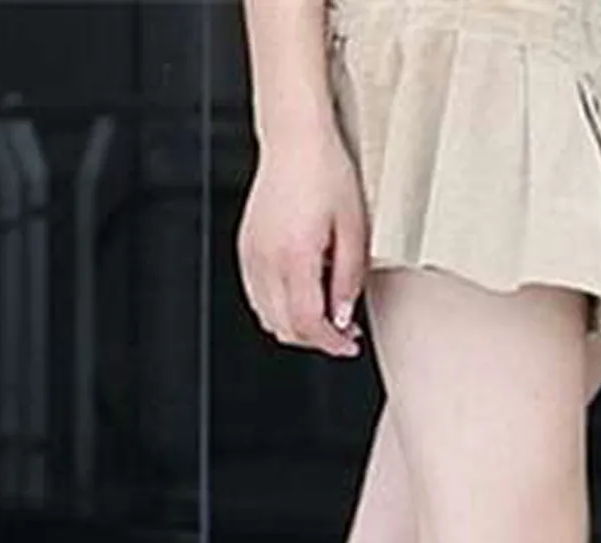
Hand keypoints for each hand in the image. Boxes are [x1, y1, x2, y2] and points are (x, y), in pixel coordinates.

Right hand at [237, 123, 367, 358]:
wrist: (295, 139)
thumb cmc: (324, 172)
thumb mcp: (354, 230)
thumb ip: (349, 280)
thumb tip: (344, 315)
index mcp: (295, 255)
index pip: (308, 323)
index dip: (330, 343)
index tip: (348, 344)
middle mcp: (267, 258)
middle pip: (285, 327)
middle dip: (316, 339)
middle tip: (341, 331)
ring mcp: (252, 254)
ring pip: (267, 316)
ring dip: (296, 326)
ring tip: (324, 315)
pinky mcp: (246, 248)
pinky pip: (257, 296)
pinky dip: (278, 308)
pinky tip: (301, 297)